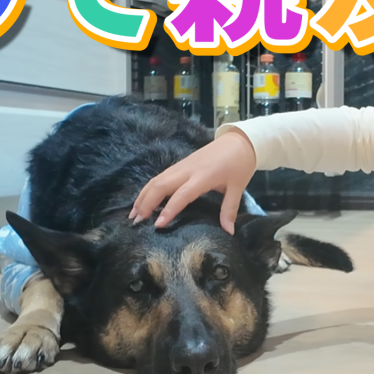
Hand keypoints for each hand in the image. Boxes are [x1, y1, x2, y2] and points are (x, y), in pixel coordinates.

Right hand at [129, 128, 256, 233]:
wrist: (239, 141)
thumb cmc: (239, 165)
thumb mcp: (237, 188)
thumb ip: (229, 210)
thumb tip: (228, 232)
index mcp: (203, 177)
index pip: (182, 195)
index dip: (169, 210)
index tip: (158, 225)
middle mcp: (187, 170)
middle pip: (161, 185)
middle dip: (146, 203)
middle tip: (136, 222)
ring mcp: (182, 166)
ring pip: (157, 180)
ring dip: (143, 196)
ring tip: (133, 214)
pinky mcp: (180, 164)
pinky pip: (160, 176)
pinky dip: (149, 189)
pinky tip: (143, 200)